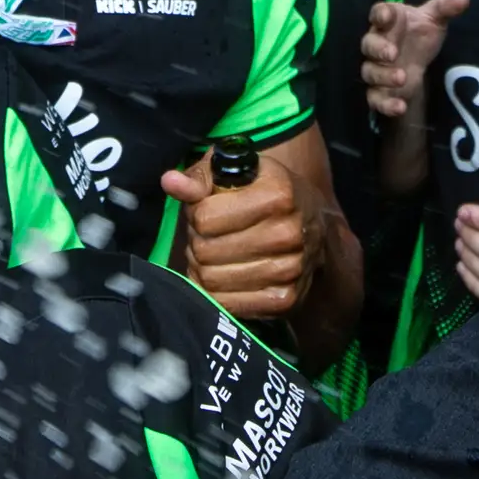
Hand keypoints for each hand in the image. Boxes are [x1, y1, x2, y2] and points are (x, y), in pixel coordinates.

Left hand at [159, 144, 320, 322]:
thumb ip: (199, 178)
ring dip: (204, 268)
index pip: (204, 217)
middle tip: (208, 236)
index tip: (206, 211)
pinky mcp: (285, 299)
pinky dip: (217, 293)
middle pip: (206, 250)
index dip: (197, 213)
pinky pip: (228, 304)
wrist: (309, 222)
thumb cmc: (262, 192)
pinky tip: (225, 275)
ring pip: (212, 279)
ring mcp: (290, 269)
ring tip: (215, 255)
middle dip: (198, 242)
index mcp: (277, 194)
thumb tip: (169, 182)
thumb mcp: (232, 173)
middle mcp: (288, 232)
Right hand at [361, 0, 466, 122]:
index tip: (386, 16)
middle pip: (368, 44)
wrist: (418, 56)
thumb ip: (446, 7)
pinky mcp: (380, 90)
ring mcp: (376, 67)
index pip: (378, 13)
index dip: (380, 14)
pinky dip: (385, 104)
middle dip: (378, 49)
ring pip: (369, 72)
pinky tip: (400, 107)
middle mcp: (376, 43)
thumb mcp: (435, 18)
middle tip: (393, 53)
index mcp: (387, 20)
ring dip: (383, 76)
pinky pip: (375, 98)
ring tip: (402, 77)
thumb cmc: (421, 31)